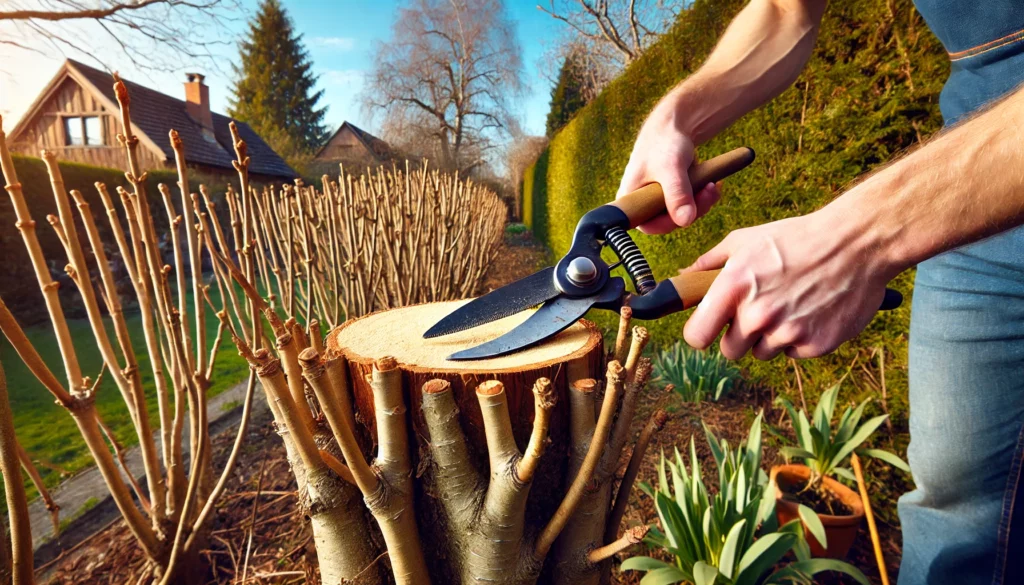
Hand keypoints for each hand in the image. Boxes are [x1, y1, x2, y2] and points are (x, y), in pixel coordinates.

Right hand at [617, 98, 720, 233]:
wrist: (674, 126)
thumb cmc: (664, 143)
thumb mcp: (670, 168)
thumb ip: (677, 195)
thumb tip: (685, 221)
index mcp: (630, 198)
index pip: (648, 225)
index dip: (670, 223)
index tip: (691, 211)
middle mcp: (641, 203)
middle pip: (669, 221)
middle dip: (693, 208)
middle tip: (710, 191)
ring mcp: (656, 200)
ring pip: (681, 214)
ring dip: (701, 202)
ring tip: (713, 185)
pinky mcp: (671, 196)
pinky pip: (688, 205)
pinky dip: (703, 197)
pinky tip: (713, 184)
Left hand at [681, 208, 897, 359]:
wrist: (856, 243)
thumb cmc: (796, 238)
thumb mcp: (745, 240)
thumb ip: (710, 262)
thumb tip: (684, 278)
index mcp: (733, 288)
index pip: (697, 336)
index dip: (702, 333)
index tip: (709, 328)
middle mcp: (757, 314)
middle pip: (730, 351)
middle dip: (738, 335)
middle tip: (758, 311)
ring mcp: (788, 332)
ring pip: (762, 353)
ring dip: (770, 337)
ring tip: (789, 304)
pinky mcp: (816, 345)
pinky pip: (793, 353)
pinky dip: (799, 339)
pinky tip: (811, 311)